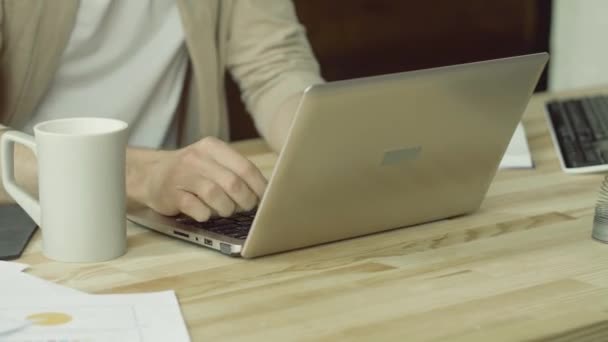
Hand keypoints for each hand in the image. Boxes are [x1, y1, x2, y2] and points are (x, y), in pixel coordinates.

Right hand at [128, 137, 266, 220]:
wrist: (150, 174)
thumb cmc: (190, 172)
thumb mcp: (212, 162)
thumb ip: (235, 171)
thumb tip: (265, 192)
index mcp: (212, 147)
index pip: (245, 167)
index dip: (259, 187)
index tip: (265, 199)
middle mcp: (197, 158)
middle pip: (233, 183)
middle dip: (245, 201)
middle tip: (244, 208)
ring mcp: (182, 176)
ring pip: (216, 196)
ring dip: (226, 209)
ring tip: (225, 211)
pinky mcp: (171, 194)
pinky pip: (197, 208)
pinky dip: (206, 214)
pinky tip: (205, 213)